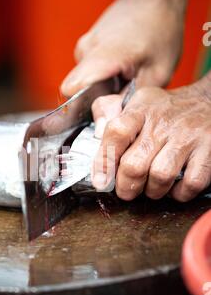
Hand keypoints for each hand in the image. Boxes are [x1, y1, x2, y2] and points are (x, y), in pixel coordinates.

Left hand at [91, 77, 210, 201]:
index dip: (104, 161)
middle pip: (134, 164)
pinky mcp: (207, 151)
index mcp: (141, 109)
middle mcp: (163, 123)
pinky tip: (174, 188)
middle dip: (125, 186)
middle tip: (126, 191)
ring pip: (160, 176)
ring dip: (152, 192)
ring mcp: (187, 137)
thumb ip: (107, 111)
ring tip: (150, 189)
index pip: (116, 132)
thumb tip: (95, 134)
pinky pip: (190, 183)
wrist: (207, 103)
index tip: (100, 180)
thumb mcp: (135, 101)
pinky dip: (179, 193)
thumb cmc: (164, 110)